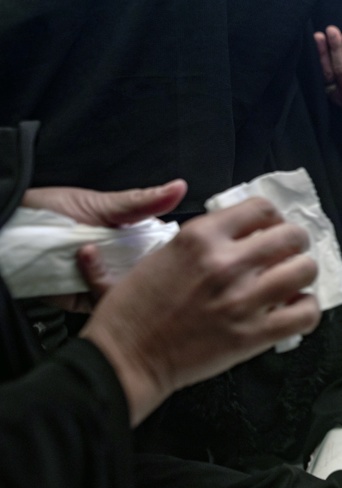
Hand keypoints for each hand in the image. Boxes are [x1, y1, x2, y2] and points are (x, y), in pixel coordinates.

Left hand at [21, 179, 187, 310]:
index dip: (175, 248)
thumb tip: (179, 188)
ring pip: (133, 290)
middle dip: (150, 267)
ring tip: (97, 251)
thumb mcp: (101, 204)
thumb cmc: (50, 213)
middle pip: (154, 273)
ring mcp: (107, 282)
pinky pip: (106, 300)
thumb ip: (142, 202)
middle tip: (137, 253)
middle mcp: (123, 261)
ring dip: (123, 276)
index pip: (166, 247)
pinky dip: (100, 286)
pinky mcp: (88, 300)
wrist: (9, 234)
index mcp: (133, 237)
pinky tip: (86, 264)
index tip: (179, 245)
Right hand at [80, 197, 320, 425]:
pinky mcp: (253, 335)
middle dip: (295, 244)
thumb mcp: (155, 256)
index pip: (261, 208)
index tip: (270, 230)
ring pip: (304, 270)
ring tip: (294, 282)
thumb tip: (218, 229)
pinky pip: (304, 313)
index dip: (272, 218)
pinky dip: (307, 310)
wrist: (123, 360)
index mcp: (200, 237)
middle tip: (288, 256)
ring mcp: (243, 299)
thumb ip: (192, 240)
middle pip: (291, 236)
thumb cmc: (131, 311)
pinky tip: (294, 310)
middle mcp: (226, 262)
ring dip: (303, 274)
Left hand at [315, 26, 341, 140]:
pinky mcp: (330, 92)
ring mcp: (338, 95)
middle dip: (336, 49)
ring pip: (328, 72)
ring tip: (318, 36)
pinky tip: (316, 45)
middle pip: (341, 69)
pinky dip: (319, 60)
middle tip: (332, 30)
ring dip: (323, 53)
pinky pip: (323, 75)